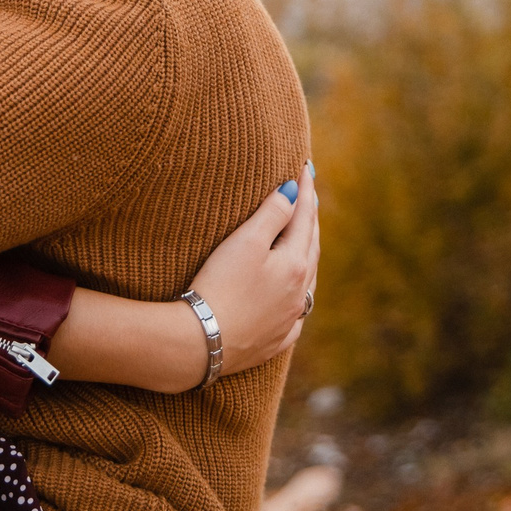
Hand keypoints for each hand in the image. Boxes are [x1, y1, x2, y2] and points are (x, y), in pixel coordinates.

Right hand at [192, 163, 319, 379]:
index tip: (305, 168)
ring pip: (308, 281)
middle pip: (311, 248)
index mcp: (295, 265)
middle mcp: (299, 293)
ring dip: (308, 255)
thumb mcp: (245, 242)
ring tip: (307, 238)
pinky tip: (297, 299)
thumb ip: (272, 213)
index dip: (305, 191)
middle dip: (310, 219)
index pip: (304, 218)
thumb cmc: (220, 286)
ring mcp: (288, 319)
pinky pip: (296, 315)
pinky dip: (299, 297)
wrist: (200, 343)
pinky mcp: (274, 340)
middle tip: (310, 196)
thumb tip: (294, 191)